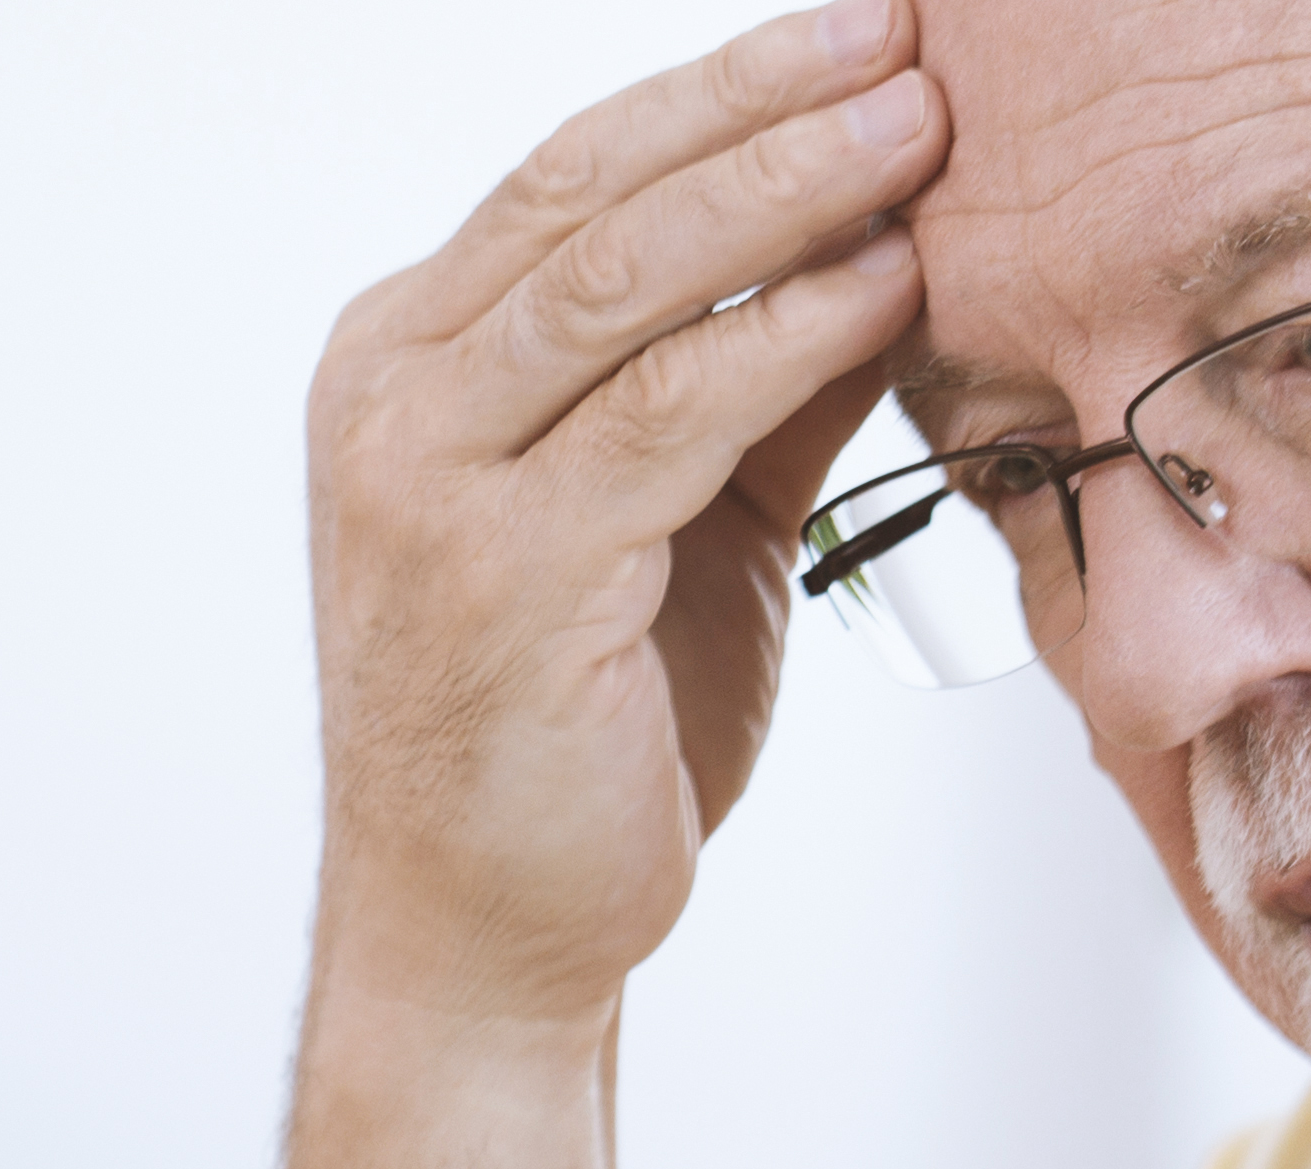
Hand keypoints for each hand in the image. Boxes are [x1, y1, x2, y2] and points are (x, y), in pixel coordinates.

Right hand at [300, 0, 940, 1031]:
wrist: (482, 937)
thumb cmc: (578, 732)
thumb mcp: (674, 521)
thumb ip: (749, 383)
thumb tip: (885, 239)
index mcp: (401, 362)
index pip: (568, 175)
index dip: (720, 90)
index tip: (861, 34)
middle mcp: (386, 399)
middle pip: (588, 193)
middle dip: (763, 105)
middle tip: (910, 45)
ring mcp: (423, 483)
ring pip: (622, 283)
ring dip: (789, 193)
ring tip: (924, 133)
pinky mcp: (498, 574)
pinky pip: (663, 413)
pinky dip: (786, 334)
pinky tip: (886, 285)